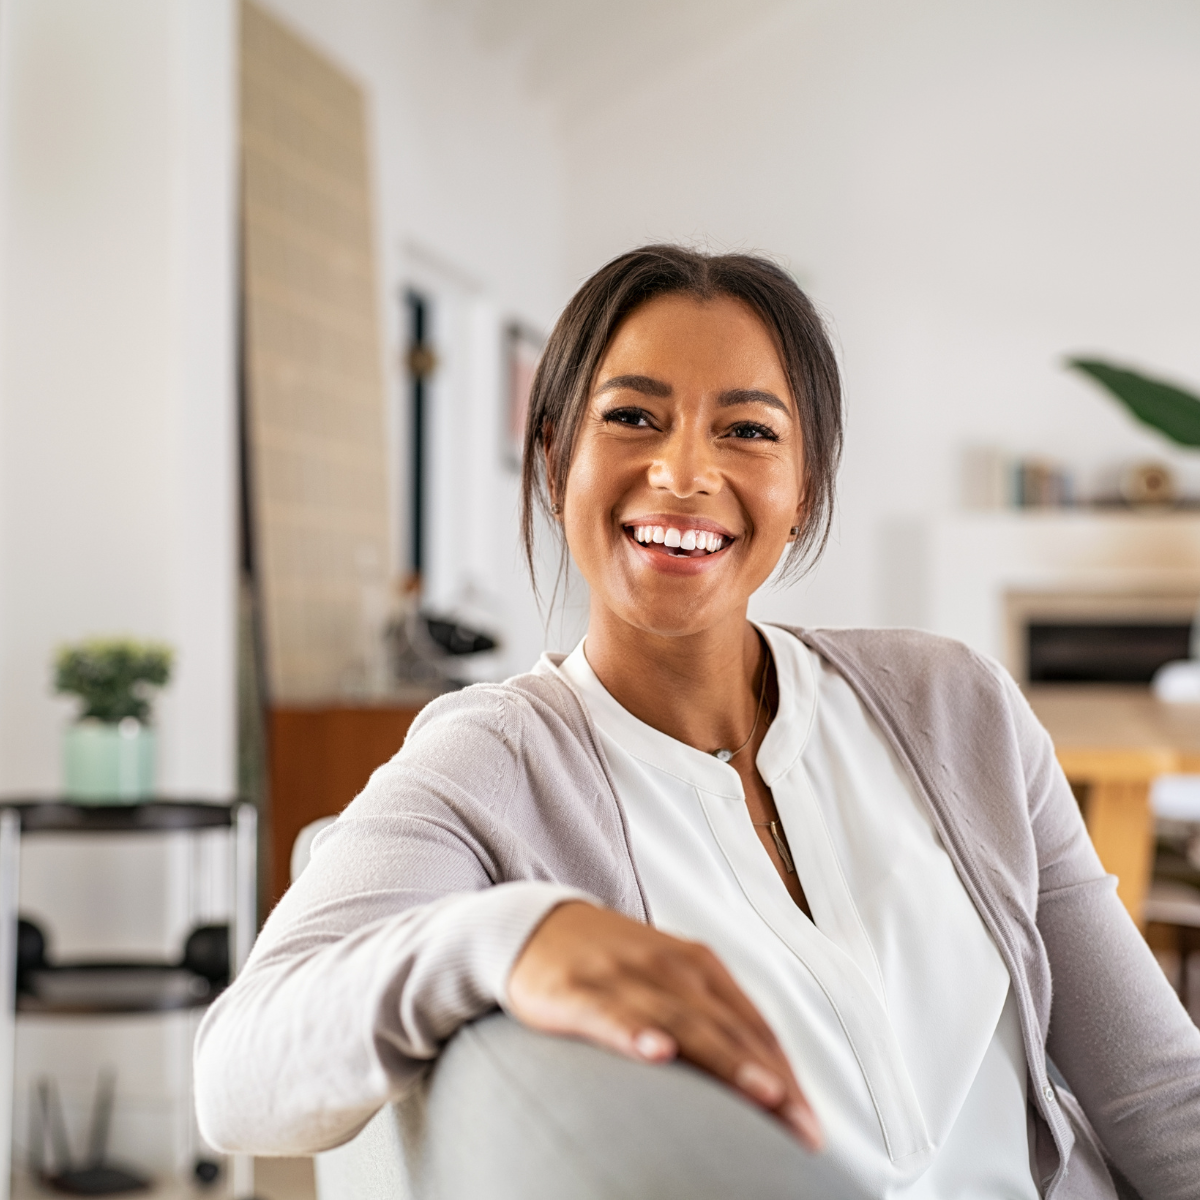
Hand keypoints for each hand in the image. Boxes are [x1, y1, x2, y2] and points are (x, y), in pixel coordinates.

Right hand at [507, 900, 821, 1149]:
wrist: (535, 925)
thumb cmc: (613, 965)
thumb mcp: (668, 983)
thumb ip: (709, 1022)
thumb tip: (762, 1082)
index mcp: (698, 966)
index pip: (753, 1026)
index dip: (787, 1074)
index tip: (811, 1125)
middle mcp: (669, 967)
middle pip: (730, 1029)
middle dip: (772, 1079)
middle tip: (804, 1127)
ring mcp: (624, 976)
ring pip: (683, 1023)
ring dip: (726, 1060)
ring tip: (764, 1093)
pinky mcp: (578, 990)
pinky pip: (610, 1014)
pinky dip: (635, 1032)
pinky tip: (657, 1052)